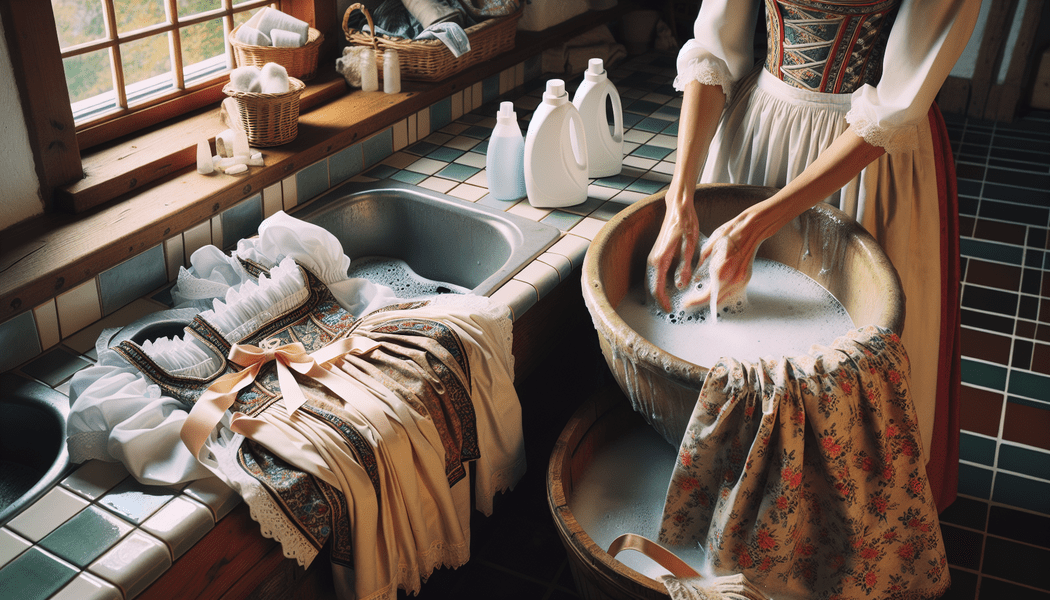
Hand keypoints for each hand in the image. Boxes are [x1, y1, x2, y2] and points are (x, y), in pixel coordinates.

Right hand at [647, 196, 699, 312]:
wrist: (678, 208)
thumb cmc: (685, 224)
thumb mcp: (690, 245)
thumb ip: (684, 266)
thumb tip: (680, 285)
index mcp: (660, 259)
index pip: (656, 287)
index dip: (662, 301)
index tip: (669, 310)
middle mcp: (653, 259)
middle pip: (650, 286)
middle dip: (658, 300)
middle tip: (669, 310)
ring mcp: (653, 256)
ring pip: (650, 281)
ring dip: (656, 293)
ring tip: (666, 303)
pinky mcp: (656, 254)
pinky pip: (653, 274)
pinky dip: (657, 284)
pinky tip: (665, 288)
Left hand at [680, 216, 758, 311]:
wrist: (750, 230)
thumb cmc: (729, 234)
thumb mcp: (708, 249)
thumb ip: (701, 265)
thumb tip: (696, 277)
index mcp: (721, 273)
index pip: (706, 297)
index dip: (694, 302)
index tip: (687, 303)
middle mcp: (733, 281)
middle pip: (715, 302)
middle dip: (702, 303)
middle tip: (692, 301)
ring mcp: (741, 281)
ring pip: (724, 299)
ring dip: (712, 300)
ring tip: (701, 296)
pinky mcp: (745, 279)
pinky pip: (732, 293)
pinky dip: (721, 294)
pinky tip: (715, 290)